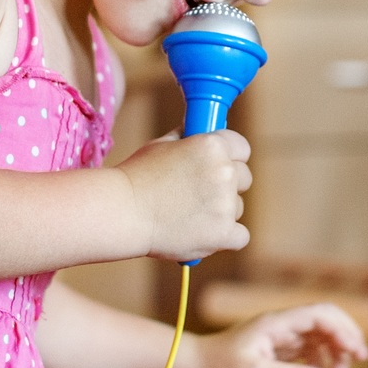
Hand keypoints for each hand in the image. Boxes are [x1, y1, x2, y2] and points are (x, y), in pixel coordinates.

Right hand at [116, 129, 251, 261]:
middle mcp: (224, 172)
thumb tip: (199, 130)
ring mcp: (225, 204)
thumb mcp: (161, 145)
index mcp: (212, 146)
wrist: (122, 212)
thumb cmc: (136, 177)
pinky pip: (240, 235)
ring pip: (238, 207)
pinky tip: (204, 233)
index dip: (231, 156)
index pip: (242, 148)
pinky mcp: (223, 233)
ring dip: (221, 211)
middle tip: (199, 193)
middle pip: (244, 178)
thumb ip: (187, 138)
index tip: (220, 165)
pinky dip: (225, 237)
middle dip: (226, 184)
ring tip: (188, 215)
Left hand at [189, 303, 367, 367]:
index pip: (320, 315)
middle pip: (326, 321)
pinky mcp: (278, 350)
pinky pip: (309, 350)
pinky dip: (321, 362)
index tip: (357, 353)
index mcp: (277, 323)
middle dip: (346, 337)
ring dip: (335, 354)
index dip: (344, 329)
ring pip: (320, 337)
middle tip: (359, 361)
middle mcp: (282, 325)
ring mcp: (281, 337)